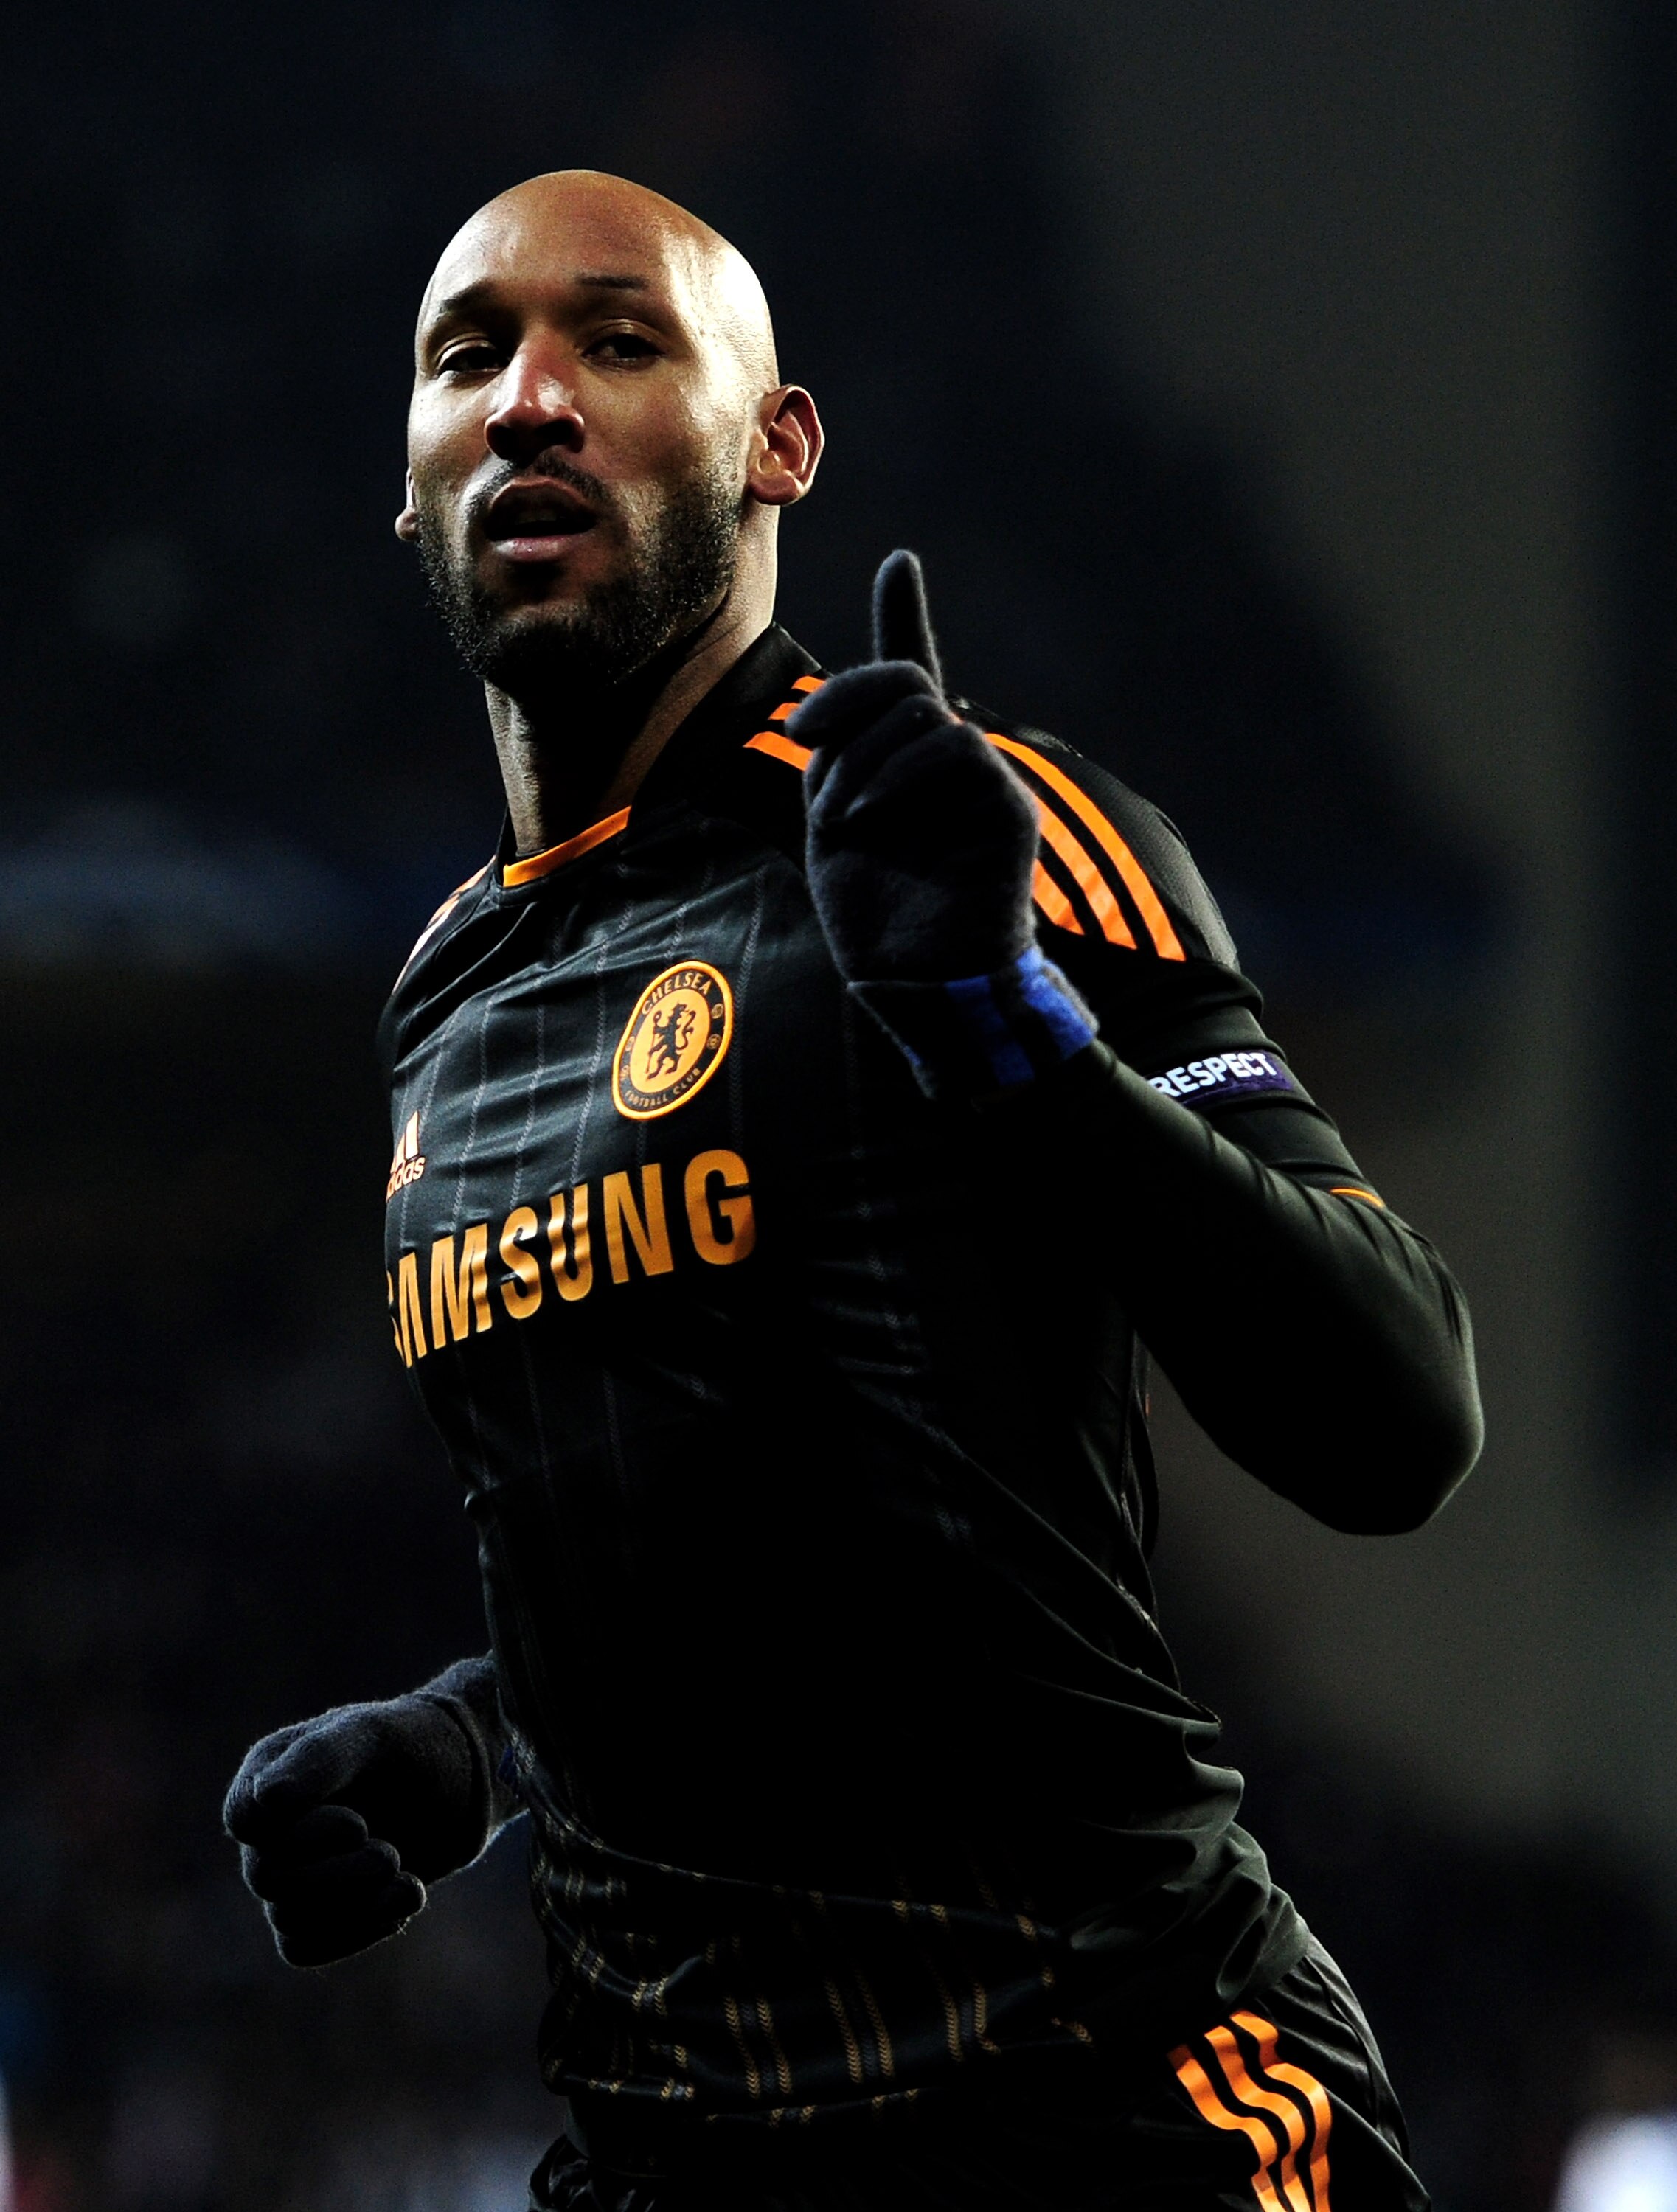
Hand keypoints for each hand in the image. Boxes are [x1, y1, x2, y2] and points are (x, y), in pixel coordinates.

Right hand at [224, 1676, 496, 1967]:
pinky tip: (398, 1901)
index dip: (300, 1836)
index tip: (357, 1826)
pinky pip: (304, 1948)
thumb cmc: (413, 1744)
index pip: (245, 1819)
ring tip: (404, 1877)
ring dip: (355, 1905)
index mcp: (269, 1772)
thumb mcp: (373, 1736)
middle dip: (337, 1874)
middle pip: (267, 1878)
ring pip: (288, 1918)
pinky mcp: (317, 1910)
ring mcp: (290, 1871)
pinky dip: (355, 1933)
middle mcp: (270, 1827)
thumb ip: (320, 1759)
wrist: (464, 1781)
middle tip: (389, 1856)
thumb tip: (266, 1798)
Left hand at [792, 551, 1096, 1096]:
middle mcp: (949, 761)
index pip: (908, 673)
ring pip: (922, 710)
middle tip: (804, 740)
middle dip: (845, 697)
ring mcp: (983, 780)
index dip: (905, 614)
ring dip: (862, 755)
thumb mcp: (832, 824)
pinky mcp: (1007, 805)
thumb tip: (840, 716)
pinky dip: (899, 773)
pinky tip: (866, 816)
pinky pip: (955, 747)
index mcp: (903, 761)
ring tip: (840, 817)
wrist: (922, 982)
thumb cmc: (876, 916)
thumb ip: (839, 759)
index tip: (901, 562)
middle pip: (902, 680)